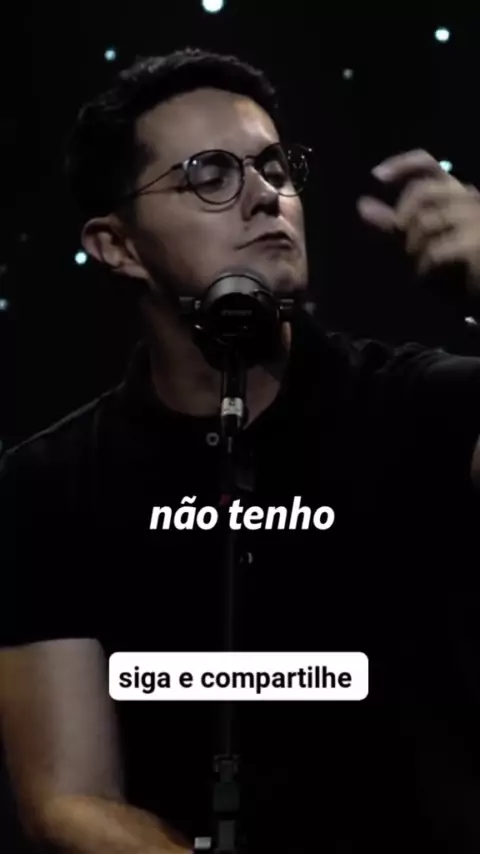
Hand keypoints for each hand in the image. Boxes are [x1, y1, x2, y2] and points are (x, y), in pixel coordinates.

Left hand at [357, 149, 479, 299]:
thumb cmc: (453, 260)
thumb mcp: (418, 237)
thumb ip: (392, 221)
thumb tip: (362, 205)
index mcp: (455, 191)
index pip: (428, 163)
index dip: (401, 164)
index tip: (376, 175)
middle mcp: (468, 197)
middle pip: (422, 190)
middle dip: (402, 215)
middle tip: (400, 237)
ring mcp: (476, 218)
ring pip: (427, 220)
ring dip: (413, 243)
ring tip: (418, 260)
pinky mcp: (476, 242)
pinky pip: (437, 248)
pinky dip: (424, 262)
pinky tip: (426, 270)